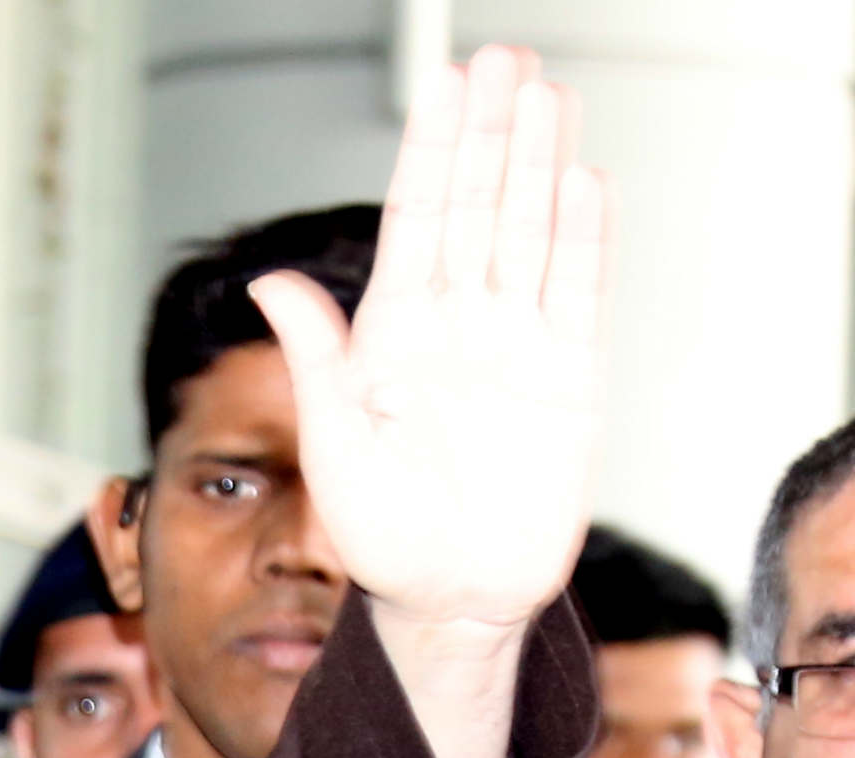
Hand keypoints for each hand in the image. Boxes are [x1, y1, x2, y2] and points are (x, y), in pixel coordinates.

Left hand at [260, 46, 605, 640]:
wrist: (451, 601)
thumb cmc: (383, 537)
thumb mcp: (335, 445)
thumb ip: (317, 358)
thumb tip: (271, 282)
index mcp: (393, 333)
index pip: (418, 219)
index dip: (433, 150)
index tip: (447, 84)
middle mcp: (458, 324)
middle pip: (479, 206)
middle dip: (492, 133)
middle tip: (505, 59)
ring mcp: (516, 344)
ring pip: (530, 232)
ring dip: (540, 165)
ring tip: (548, 94)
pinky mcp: (568, 376)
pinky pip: (576, 292)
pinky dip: (582, 239)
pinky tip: (584, 181)